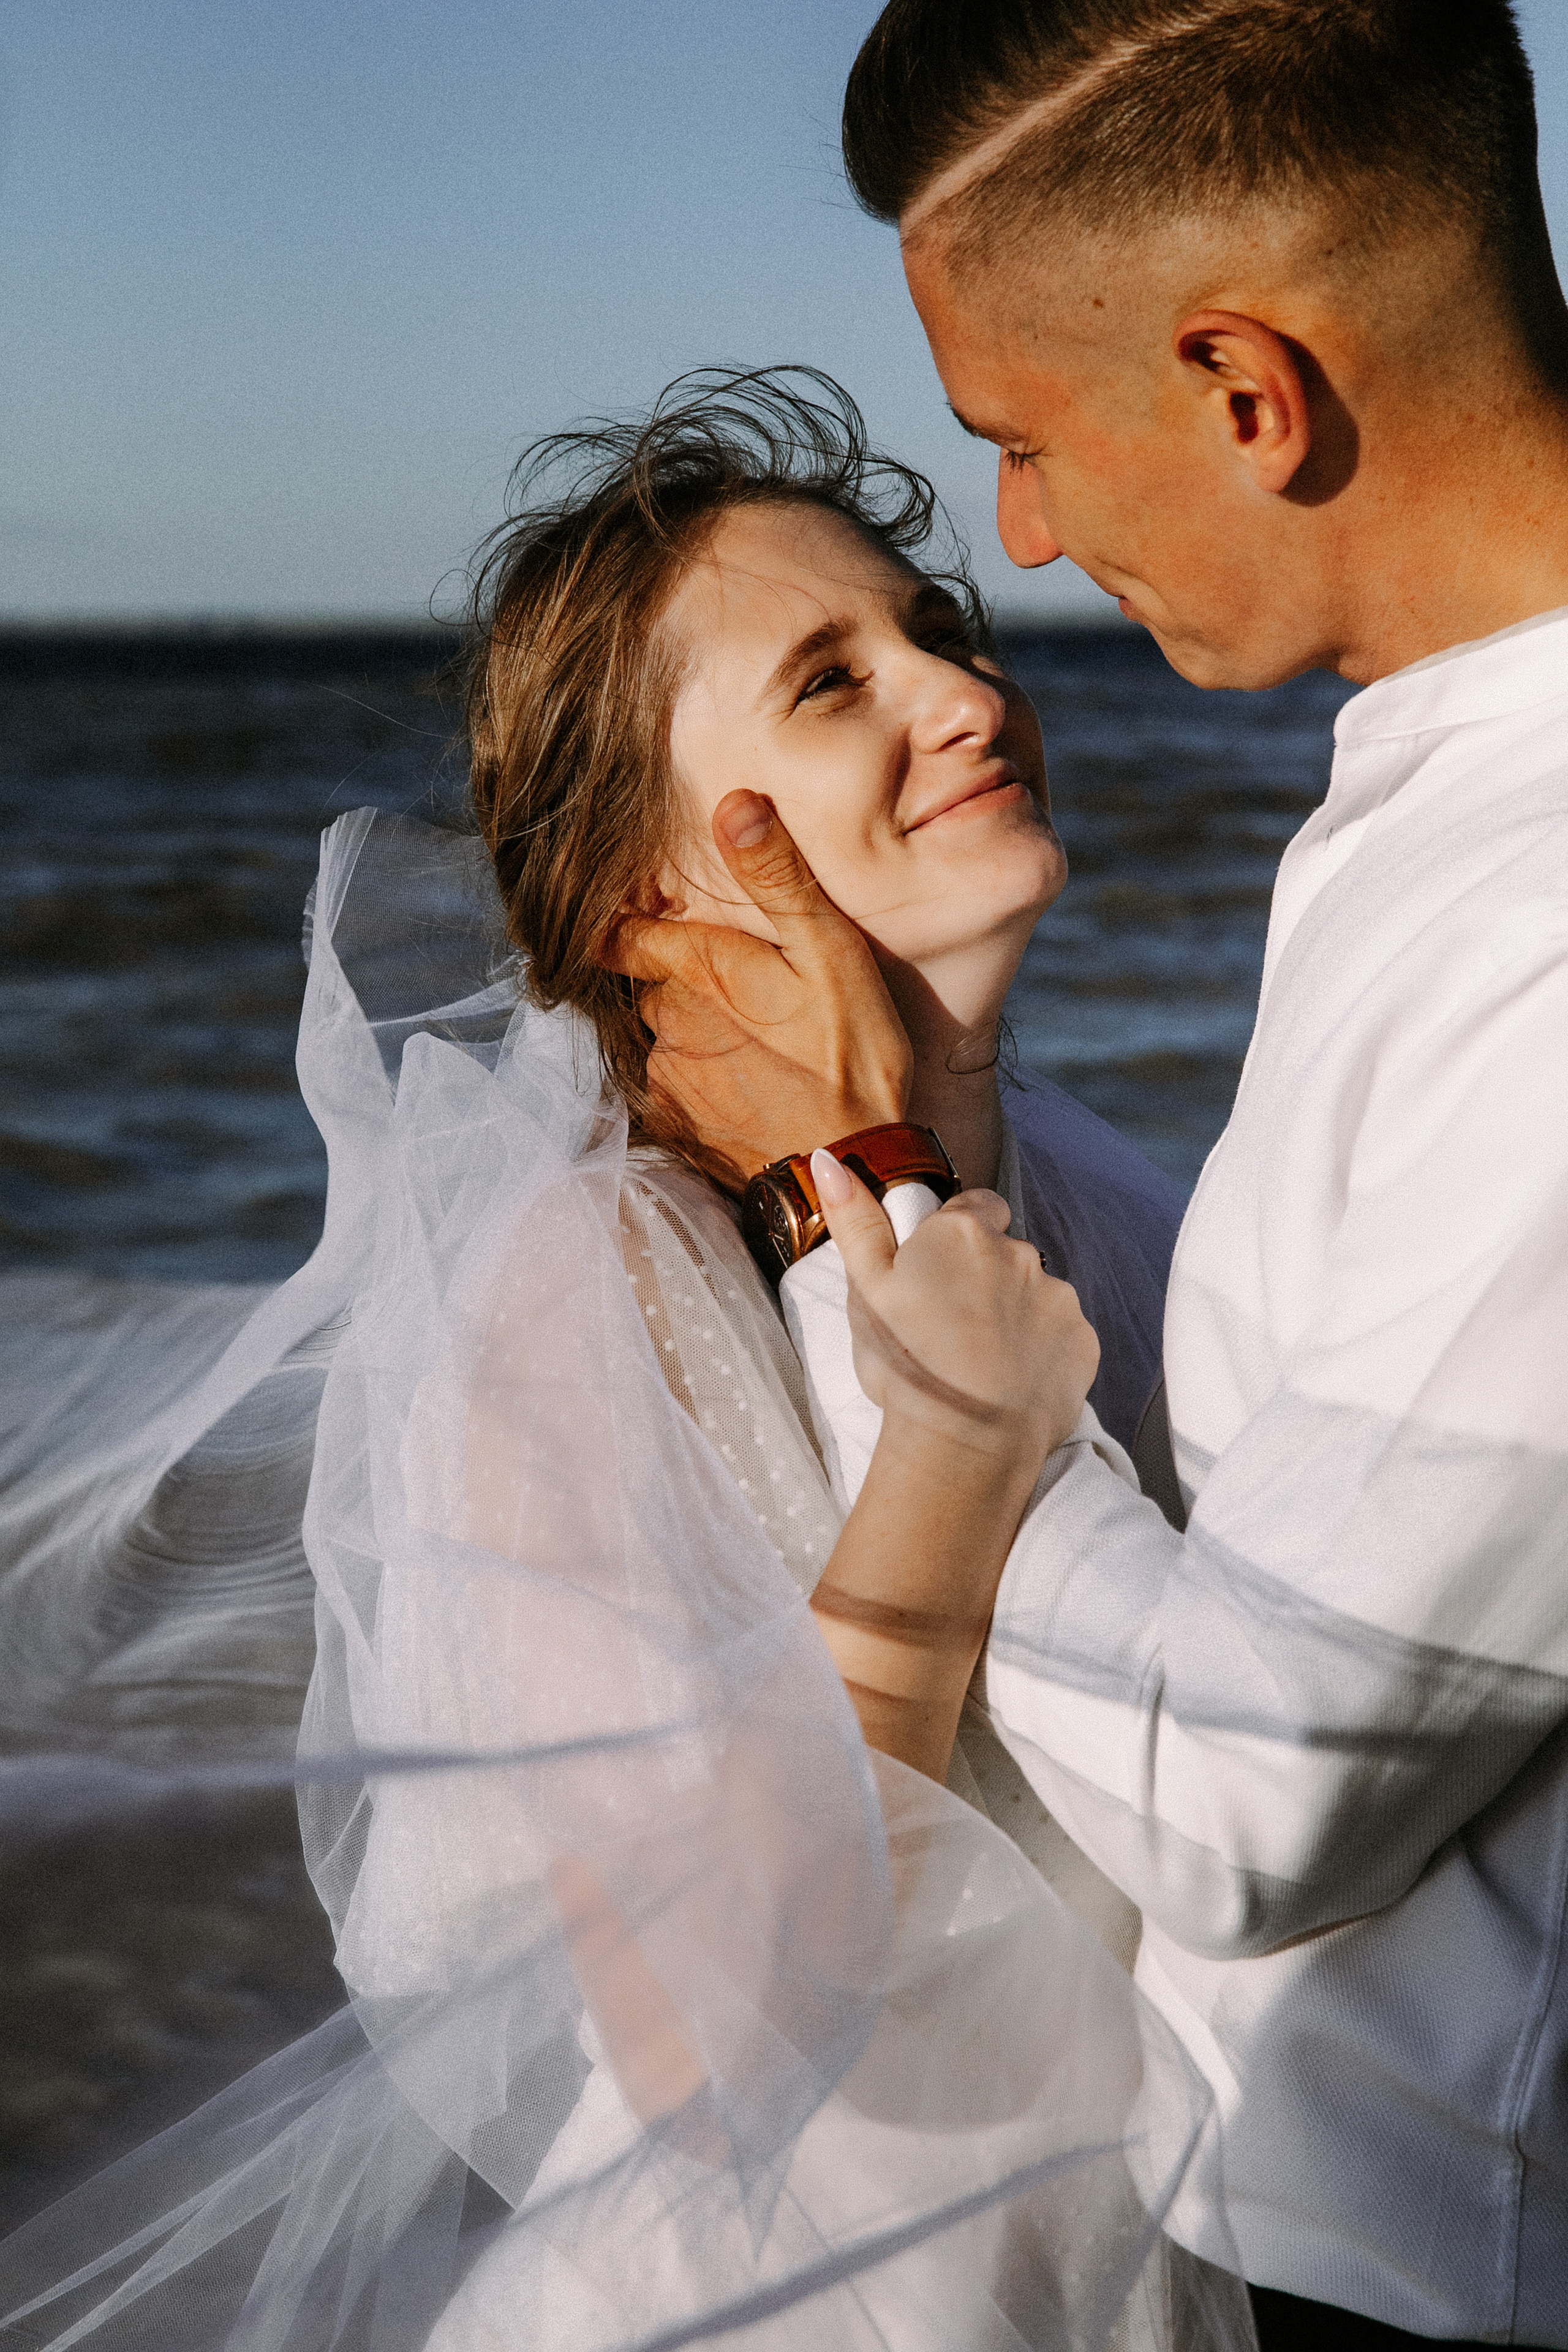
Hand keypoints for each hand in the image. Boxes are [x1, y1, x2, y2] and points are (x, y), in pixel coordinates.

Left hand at [607, 791, 912, 1187]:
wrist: (851, 1168)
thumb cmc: (853, 1056)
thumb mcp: (831, 952)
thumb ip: (778, 879)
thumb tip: (732, 805)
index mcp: (699, 970)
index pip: (622, 932)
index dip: (630, 921)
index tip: (652, 917)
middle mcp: (668, 1023)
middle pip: (655, 985)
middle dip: (688, 981)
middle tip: (751, 990)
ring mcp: (670, 1079)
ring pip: (668, 1037)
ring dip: (700, 1034)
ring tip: (764, 1046)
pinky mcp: (681, 1128)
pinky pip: (676, 1089)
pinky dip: (706, 1083)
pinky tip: (754, 1089)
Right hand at [806, 1163, 1098, 1781]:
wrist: (964, 1446)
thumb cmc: (906, 1366)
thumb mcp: (864, 1290)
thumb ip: (854, 1220)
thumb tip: (828, 1159)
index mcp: (964, 1234)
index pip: (977, 1208)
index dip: (959, 1238)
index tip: (941, 1276)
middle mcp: (1021, 1253)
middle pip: (1007, 1256)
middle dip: (986, 1283)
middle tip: (952, 1332)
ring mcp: (1059, 1298)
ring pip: (1036, 1296)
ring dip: (1016, 1318)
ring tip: (982, 1364)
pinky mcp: (1084, 1343)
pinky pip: (1063, 1337)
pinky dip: (1043, 1353)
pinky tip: (1011, 1383)